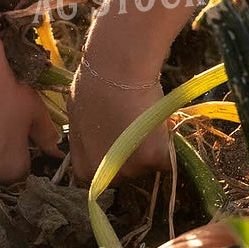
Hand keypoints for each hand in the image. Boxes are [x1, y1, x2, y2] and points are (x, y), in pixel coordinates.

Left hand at [67, 66, 170, 186]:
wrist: (115, 71)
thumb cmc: (92, 87)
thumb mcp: (80, 121)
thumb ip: (88, 141)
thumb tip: (98, 141)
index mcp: (85, 169)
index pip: (105, 175)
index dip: (115, 156)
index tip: (120, 139)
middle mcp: (107, 176)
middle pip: (127, 174)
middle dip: (133, 155)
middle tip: (135, 128)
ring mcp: (131, 170)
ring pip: (149, 165)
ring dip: (151, 148)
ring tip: (146, 120)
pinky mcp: (153, 159)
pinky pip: (167, 159)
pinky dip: (168, 144)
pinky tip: (160, 123)